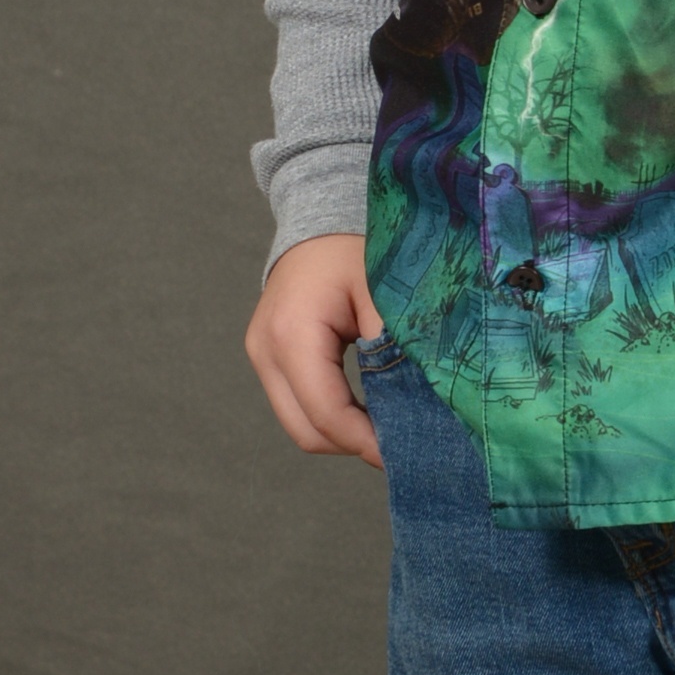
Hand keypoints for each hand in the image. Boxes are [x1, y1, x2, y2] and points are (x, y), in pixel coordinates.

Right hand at [245, 234, 385, 468]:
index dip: (367, 442)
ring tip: (391, 426)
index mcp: (292, 335)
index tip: (408, 454)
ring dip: (344, 432)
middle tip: (404, 444)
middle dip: (355, 444)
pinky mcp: (269, 358)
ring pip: (301, 424)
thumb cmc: (355, 248)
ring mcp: (262, 356)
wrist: (320, 220)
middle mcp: (265, 351)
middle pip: (307, 431)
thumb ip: (392, 351)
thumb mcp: (382, 293)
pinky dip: (334, 414)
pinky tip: (371, 410)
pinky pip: (300, 405)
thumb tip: (412, 413)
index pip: (327, 414)